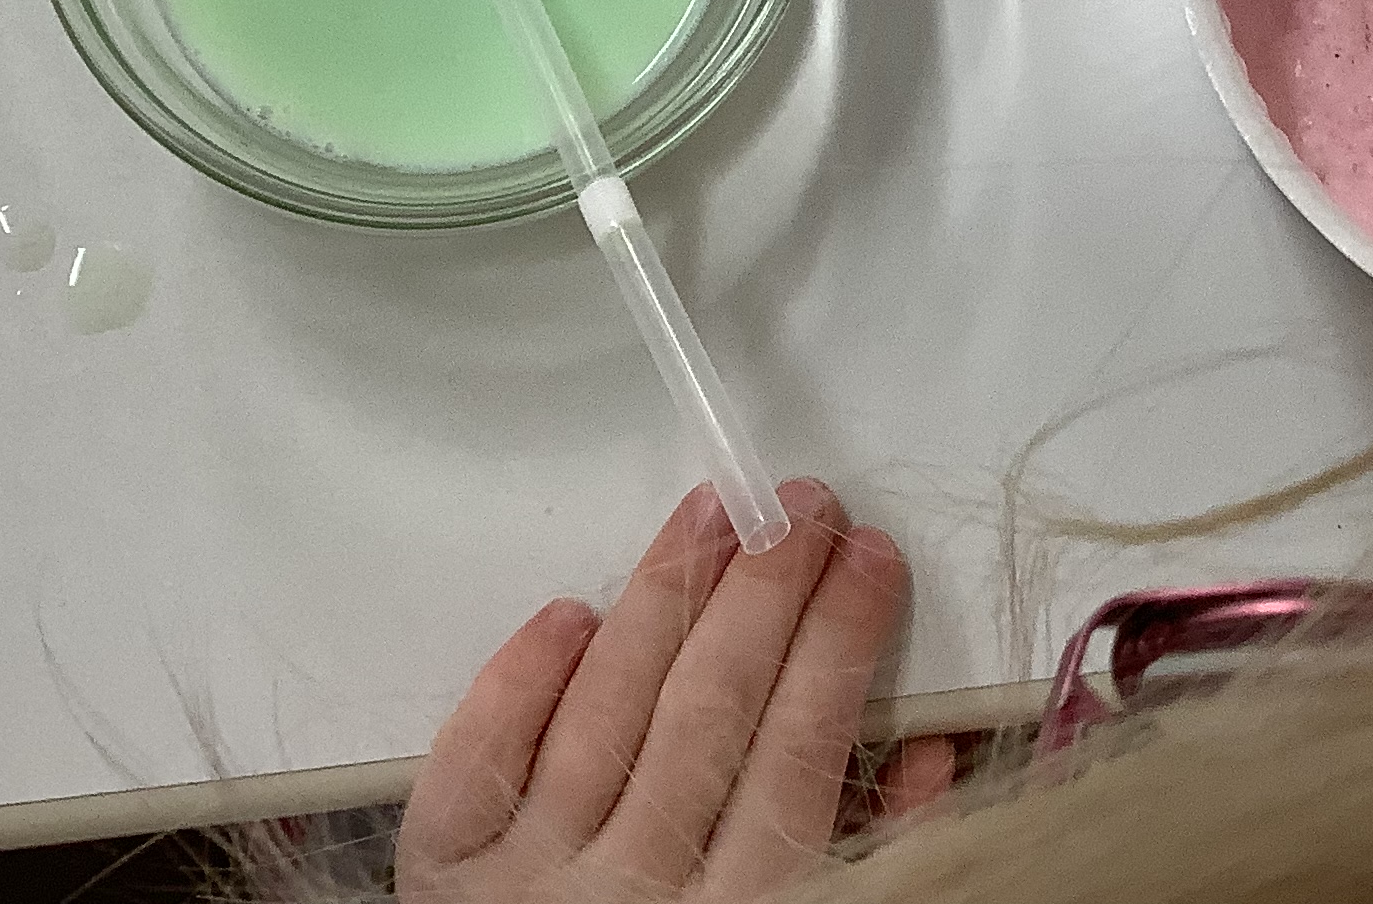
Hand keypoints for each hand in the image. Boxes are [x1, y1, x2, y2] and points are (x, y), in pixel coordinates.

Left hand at [399, 482, 956, 903]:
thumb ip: (872, 857)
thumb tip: (927, 751)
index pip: (800, 753)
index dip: (839, 641)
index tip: (868, 559)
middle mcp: (629, 901)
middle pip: (709, 710)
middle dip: (767, 591)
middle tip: (803, 509)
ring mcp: (528, 883)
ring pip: (607, 707)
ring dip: (667, 591)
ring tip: (713, 514)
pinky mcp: (445, 872)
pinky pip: (479, 756)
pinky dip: (523, 676)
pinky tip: (574, 613)